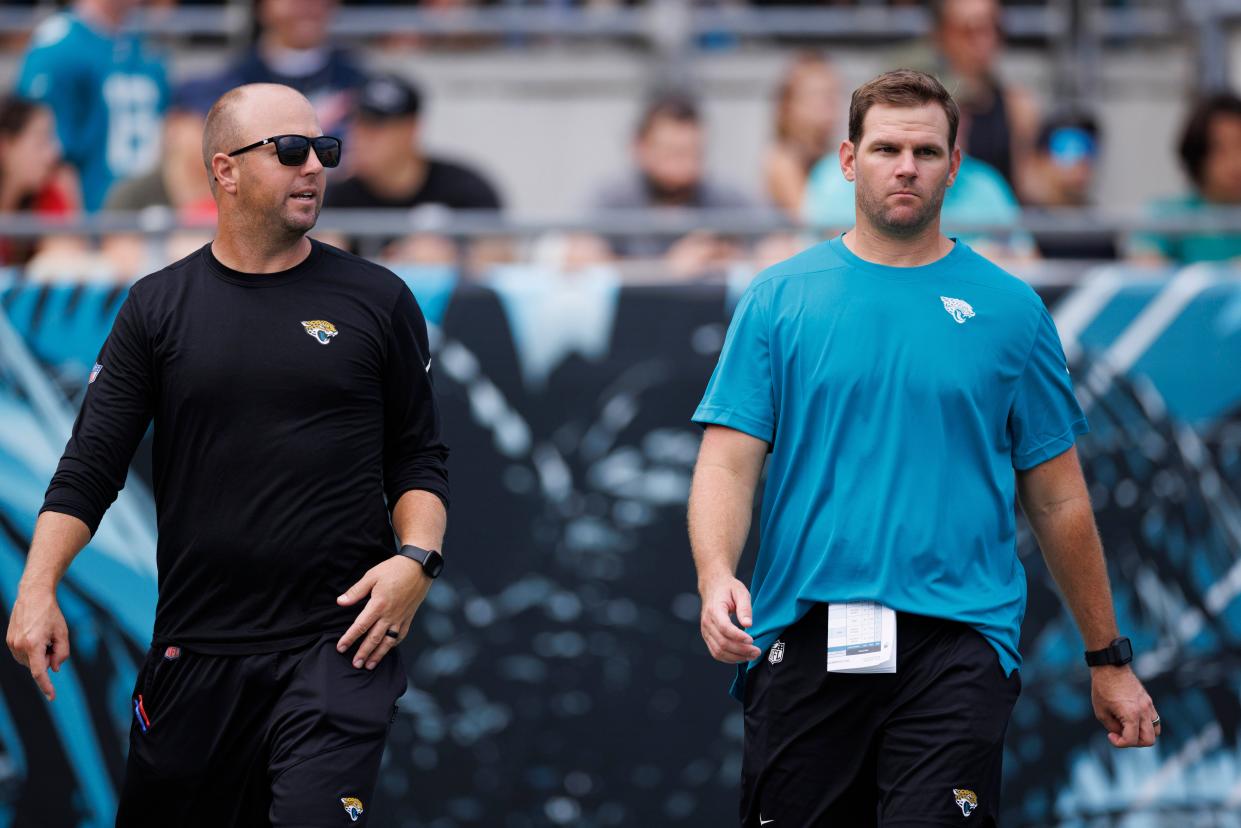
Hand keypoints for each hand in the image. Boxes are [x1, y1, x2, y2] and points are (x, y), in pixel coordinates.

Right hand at [5, 584, 69, 700]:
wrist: (33, 596)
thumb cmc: (51, 614)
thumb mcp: (63, 633)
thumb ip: (62, 653)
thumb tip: (54, 669)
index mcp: (33, 645)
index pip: (38, 672)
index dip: (45, 686)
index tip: (51, 696)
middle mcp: (19, 646)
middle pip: (37, 665)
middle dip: (47, 658)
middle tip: (53, 641)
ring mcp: (11, 644)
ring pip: (29, 661)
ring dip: (39, 654)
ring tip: (44, 635)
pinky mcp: (9, 641)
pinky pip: (22, 654)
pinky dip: (32, 651)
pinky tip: (36, 635)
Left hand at [335, 556, 431, 669]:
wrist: (419, 567)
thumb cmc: (394, 569)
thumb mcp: (372, 576)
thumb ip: (356, 591)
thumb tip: (340, 602)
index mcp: (378, 604)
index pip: (360, 626)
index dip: (349, 638)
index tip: (341, 648)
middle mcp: (390, 614)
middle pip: (374, 638)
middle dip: (363, 653)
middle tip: (355, 665)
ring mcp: (400, 617)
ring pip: (388, 641)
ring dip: (378, 654)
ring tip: (369, 665)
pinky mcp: (409, 617)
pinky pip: (400, 635)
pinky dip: (393, 644)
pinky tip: (387, 649)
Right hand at [699, 575, 761, 663]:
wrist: (713, 587)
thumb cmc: (729, 589)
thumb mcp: (740, 592)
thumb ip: (745, 608)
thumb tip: (748, 625)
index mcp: (714, 610)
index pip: (724, 628)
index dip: (738, 637)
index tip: (752, 640)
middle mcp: (707, 622)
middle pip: (722, 643)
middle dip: (741, 650)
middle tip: (757, 651)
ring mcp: (705, 631)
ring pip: (718, 651)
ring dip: (736, 657)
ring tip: (752, 656)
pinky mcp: (707, 637)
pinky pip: (716, 652)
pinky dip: (729, 658)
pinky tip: (742, 656)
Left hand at [1091, 665, 1160, 747]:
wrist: (1110, 667)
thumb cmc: (1102, 688)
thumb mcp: (1101, 711)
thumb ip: (1113, 727)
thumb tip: (1122, 734)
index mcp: (1131, 714)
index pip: (1132, 740)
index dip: (1120, 743)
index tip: (1110, 735)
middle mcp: (1144, 711)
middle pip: (1149, 740)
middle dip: (1134, 742)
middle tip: (1121, 734)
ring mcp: (1149, 706)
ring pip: (1156, 731)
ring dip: (1142, 734)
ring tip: (1127, 727)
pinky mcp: (1149, 701)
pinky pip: (1154, 720)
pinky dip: (1145, 724)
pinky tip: (1131, 719)